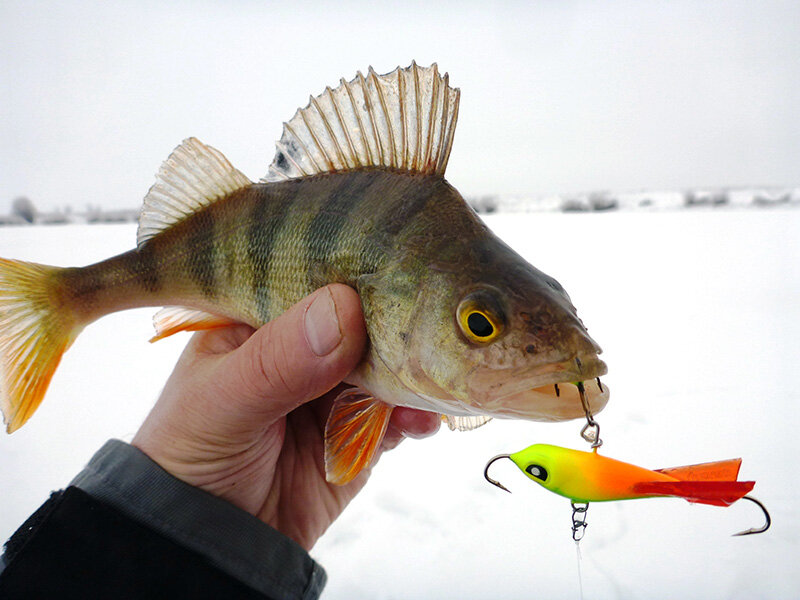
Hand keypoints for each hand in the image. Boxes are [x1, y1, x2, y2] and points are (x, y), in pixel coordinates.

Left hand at [132, 284, 439, 549]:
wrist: (204, 547)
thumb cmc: (186, 461)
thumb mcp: (222, 402)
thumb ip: (278, 360)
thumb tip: (344, 309)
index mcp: (258, 319)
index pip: (312, 280)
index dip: (354, 276)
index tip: (395, 279)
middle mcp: (300, 348)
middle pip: (361, 321)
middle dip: (395, 327)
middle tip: (427, 331)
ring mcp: (332, 391)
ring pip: (387, 366)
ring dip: (412, 373)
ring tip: (429, 385)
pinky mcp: (357, 433)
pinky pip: (397, 414)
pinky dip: (415, 414)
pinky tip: (421, 420)